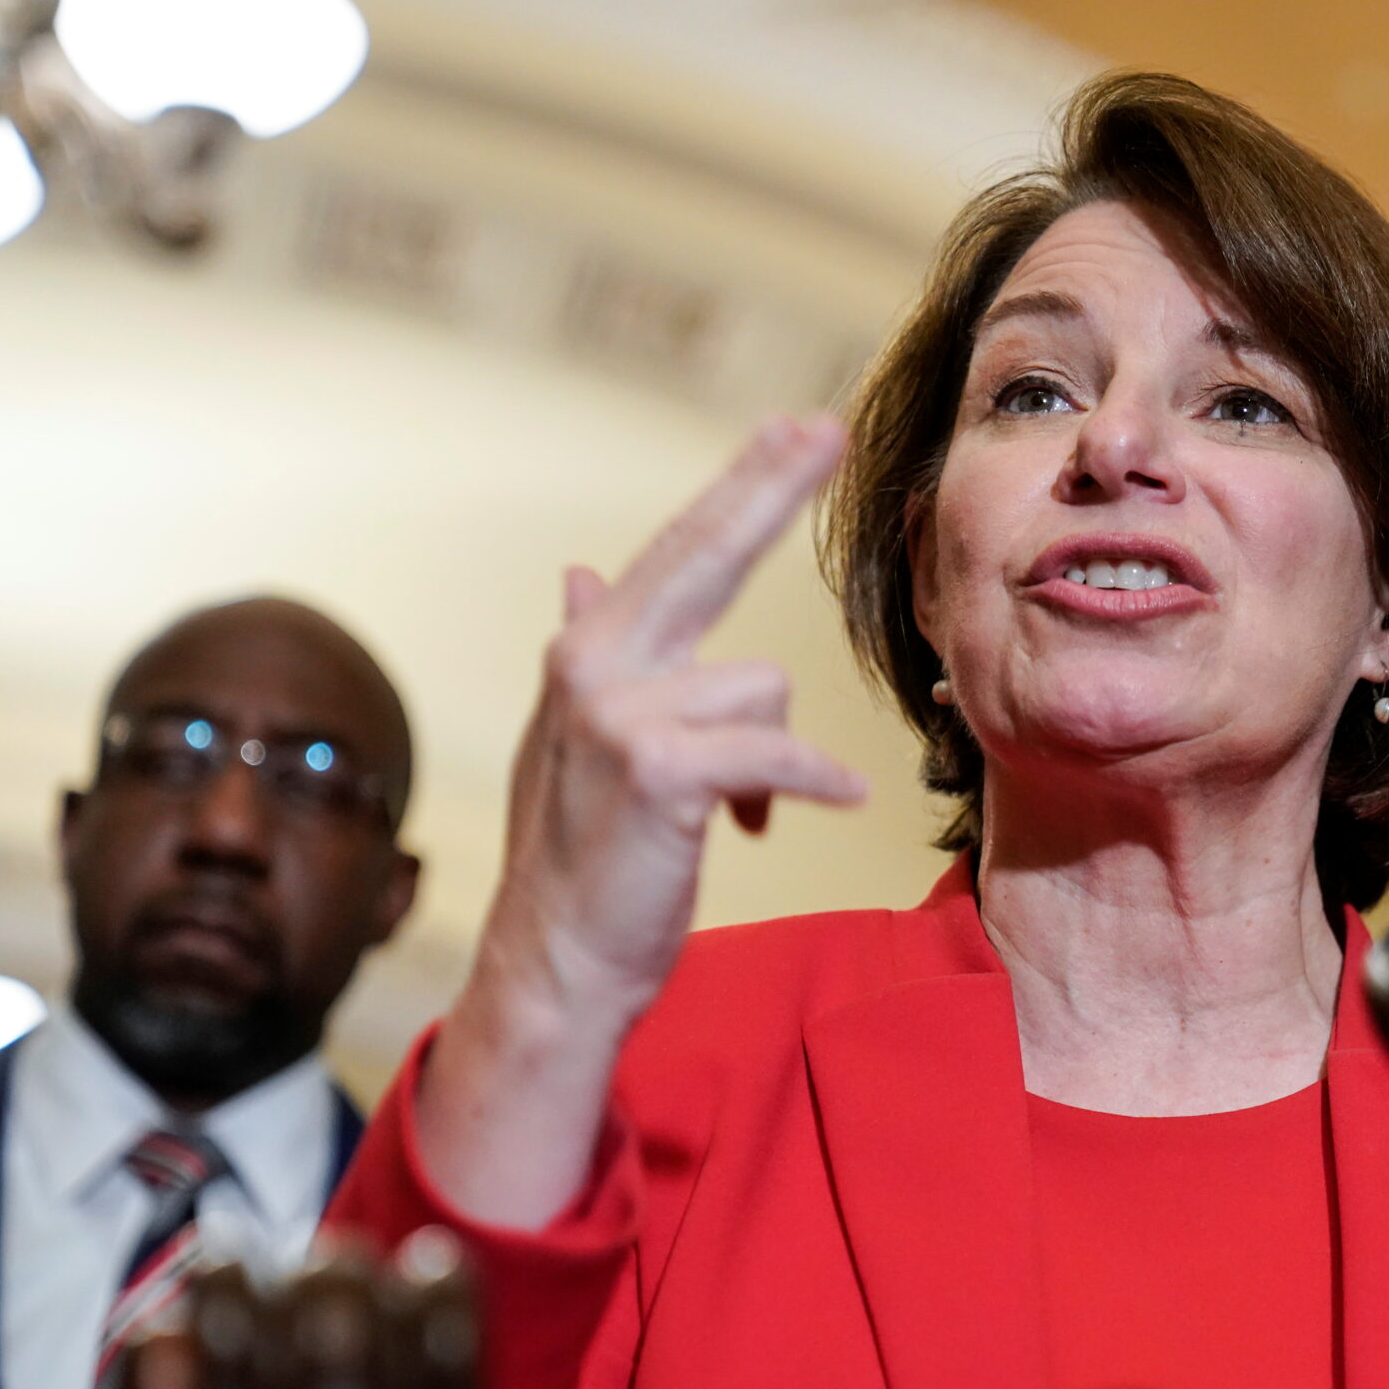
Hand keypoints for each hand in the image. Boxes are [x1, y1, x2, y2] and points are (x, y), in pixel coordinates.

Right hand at [490, 413, 864, 1018]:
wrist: (557, 961)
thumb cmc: (586, 854)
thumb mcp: (577, 743)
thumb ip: (596, 653)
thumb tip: (580, 573)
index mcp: (591, 653)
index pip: (681, 548)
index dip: (741, 486)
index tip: (794, 427)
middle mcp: (595, 665)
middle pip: (706, 555)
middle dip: (769, 487)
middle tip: (829, 427)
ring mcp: (620, 715)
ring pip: (762, 691)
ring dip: (769, 759)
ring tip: (734, 814)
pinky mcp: (660, 772)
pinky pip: (774, 756)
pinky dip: (809, 785)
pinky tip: (831, 803)